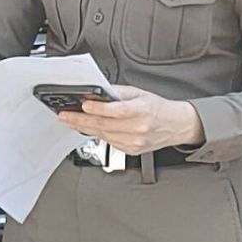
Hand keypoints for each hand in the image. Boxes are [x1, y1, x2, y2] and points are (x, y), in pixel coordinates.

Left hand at [56, 85, 204, 154]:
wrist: (175, 125)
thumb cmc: (157, 108)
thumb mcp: (139, 93)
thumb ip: (117, 93)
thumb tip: (97, 92)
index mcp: (143, 110)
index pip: (117, 110)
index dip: (98, 109)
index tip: (83, 105)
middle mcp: (139, 128)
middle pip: (105, 125)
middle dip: (81, 120)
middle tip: (65, 115)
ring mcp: (135, 142)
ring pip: (103, 135)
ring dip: (84, 128)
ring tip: (71, 121)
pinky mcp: (131, 150)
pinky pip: (109, 142)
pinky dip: (97, 134)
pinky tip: (88, 128)